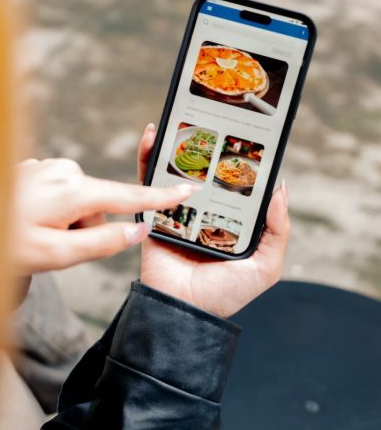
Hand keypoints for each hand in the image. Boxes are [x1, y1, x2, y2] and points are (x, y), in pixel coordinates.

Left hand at [13, 157, 197, 273]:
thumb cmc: (3, 246)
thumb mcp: (56, 255)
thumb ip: (102, 243)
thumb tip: (137, 232)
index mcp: (73, 190)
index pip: (128, 197)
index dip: (160, 198)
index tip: (188, 189)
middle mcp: (64, 170)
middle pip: (99, 206)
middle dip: (86, 228)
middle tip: (54, 245)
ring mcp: (48, 167)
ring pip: (79, 202)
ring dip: (68, 221)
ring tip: (35, 234)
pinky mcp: (37, 169)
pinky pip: (61, 194)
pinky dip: (53, 211)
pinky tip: (27, 220)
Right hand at [138, 124, 290, 317]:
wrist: (182, 313)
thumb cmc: (225, 294)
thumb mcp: (265, 266)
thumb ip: (278, 231)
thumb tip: (281, 188)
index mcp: (228, 220)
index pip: (234, 183)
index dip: (238, 158)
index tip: (241, 132)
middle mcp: (202, 211)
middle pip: (203, 171)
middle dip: (204, 144)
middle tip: (208, 118)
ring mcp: (176, 210)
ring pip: (175, 170)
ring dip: (174, 143)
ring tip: (180, 116)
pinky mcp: (152, 213)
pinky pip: (148, 182)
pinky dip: (148, 158)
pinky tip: (154, 135)